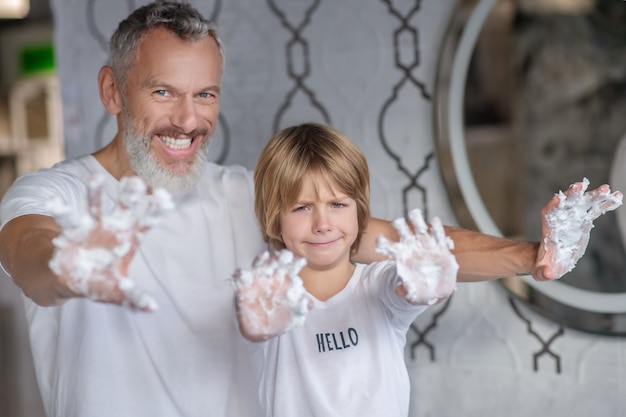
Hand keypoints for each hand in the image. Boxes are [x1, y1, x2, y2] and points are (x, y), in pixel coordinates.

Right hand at [47, 175, 173, 310]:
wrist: (70, 278)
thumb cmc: (99, 281)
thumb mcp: (117, 291)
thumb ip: (133, 297)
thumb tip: (153, 308)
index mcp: (128, 240)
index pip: (145, 223)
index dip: (155, 212)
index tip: (166, 198)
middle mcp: (112, 229)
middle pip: (123, 208)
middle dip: (129, 196)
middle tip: (137, 181)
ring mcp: (91, 228)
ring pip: (94, 207)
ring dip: (94, 194)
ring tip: (94, 179)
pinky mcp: (70, 232)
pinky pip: (65, 220)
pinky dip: (60, 211)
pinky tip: (53, 203)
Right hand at [233, 249, 309, 340]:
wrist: (262, 329)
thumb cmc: (280, 316)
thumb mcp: (293, 315)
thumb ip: (301, 307)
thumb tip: (309, 304)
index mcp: (287, 280)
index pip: (292, 267)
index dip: (296, 263)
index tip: (301, 261)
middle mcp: (272, 276)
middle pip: (276, 262)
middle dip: (280, 258)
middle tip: (283, 256)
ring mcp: (257, 280)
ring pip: (258, 265)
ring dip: (261, 261)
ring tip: (264, 258)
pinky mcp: (243, 288)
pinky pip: (241, 278)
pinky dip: (240, 275)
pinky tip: (241, 274)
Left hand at [376, 208, 458, 304]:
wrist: (437, 289)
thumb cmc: (420, 290)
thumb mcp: (412, 295)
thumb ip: (405, 292)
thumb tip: (400, 291)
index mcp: (402, 257)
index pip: (390, 247)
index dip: (384, 243)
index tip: (379, 240)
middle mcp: (413, 248)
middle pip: (404, 233)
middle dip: (400, 226)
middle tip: (397, 221)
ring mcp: (427, 245)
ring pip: (421, 229)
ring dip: (417, 221)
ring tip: (414, 213)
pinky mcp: (441, 248)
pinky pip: (439, 236)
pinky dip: (437, 228)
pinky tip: (435, 221)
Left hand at [533, 178, 622, 280]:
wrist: (550, 261)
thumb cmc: (544, 266)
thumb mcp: (541, 271)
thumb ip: (543, 272)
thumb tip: (547, 273)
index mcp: (550, 231)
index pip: (548, 215)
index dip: (552, 207)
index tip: (558, 198)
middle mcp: (561, 221)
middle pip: (566, 204)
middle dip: (572, 195)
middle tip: (579, 185)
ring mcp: (573, 220)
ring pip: (583, 204)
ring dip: (593, 195)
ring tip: (605, 189)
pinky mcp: (583, 222)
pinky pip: (595, 210)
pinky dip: (605, 204)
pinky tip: (616, 196)